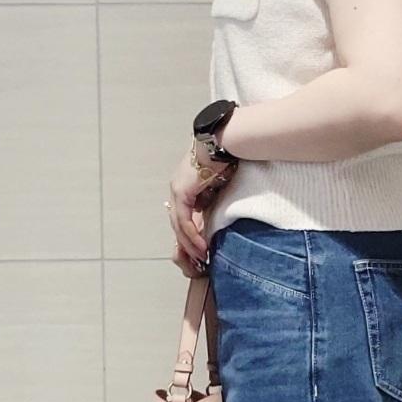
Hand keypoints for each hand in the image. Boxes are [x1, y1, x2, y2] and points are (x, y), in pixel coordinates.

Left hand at [166, 144, 235, 277]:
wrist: (223, 143)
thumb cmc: (225, 159)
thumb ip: (210, 199)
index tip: (200, 249)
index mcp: (184, 187)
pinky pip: (184, 221)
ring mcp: (177, 190)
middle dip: (187, 244)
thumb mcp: (217, 185)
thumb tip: (211, 215)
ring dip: (189, 244)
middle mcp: (177, 189)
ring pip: (178, 225)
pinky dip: (192, 236)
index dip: (190, 235)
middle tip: (198, 259)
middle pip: (177, 223)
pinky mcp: (181, 193)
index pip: (183, 216)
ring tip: (200, 257)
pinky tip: (201, 247)